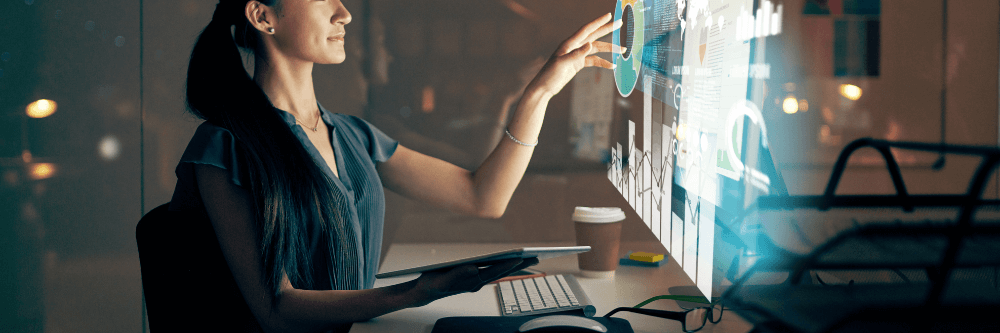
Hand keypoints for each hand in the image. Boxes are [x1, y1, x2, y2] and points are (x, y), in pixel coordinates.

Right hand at [406, 257, 538, 307]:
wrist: (424, 292)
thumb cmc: (433, 284)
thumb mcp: (442, 279)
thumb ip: (457, 274)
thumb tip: (474, 268)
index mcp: (472, 281)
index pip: (495, 270)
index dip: (510, 263)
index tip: (523, 257)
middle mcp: (477, 281)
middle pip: (501, 271)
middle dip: (519, 264)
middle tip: (536, 257)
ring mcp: (475, 280)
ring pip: (498, 271)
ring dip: (513, 265)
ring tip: (528, 258)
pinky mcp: (471, 278)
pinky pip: (491, 271)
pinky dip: (502, 265)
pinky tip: (508, 262)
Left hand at [527, 13, 623, 96]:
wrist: (544, 87)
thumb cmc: (550, 74)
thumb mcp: (562, 64)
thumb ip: (576, 54)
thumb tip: (590, 45)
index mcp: (569, 43)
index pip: (586, 29)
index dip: (598, 22)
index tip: (609, 15)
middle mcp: (574, 46)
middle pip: (594, 35)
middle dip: (608, 29)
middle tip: (620, 23)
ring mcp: (577, 55)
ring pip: (596, 48)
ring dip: (609, 49)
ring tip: (623, 50)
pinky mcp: (578, 63)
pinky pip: (593, 60)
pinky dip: (603, 62)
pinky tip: (611, 66)